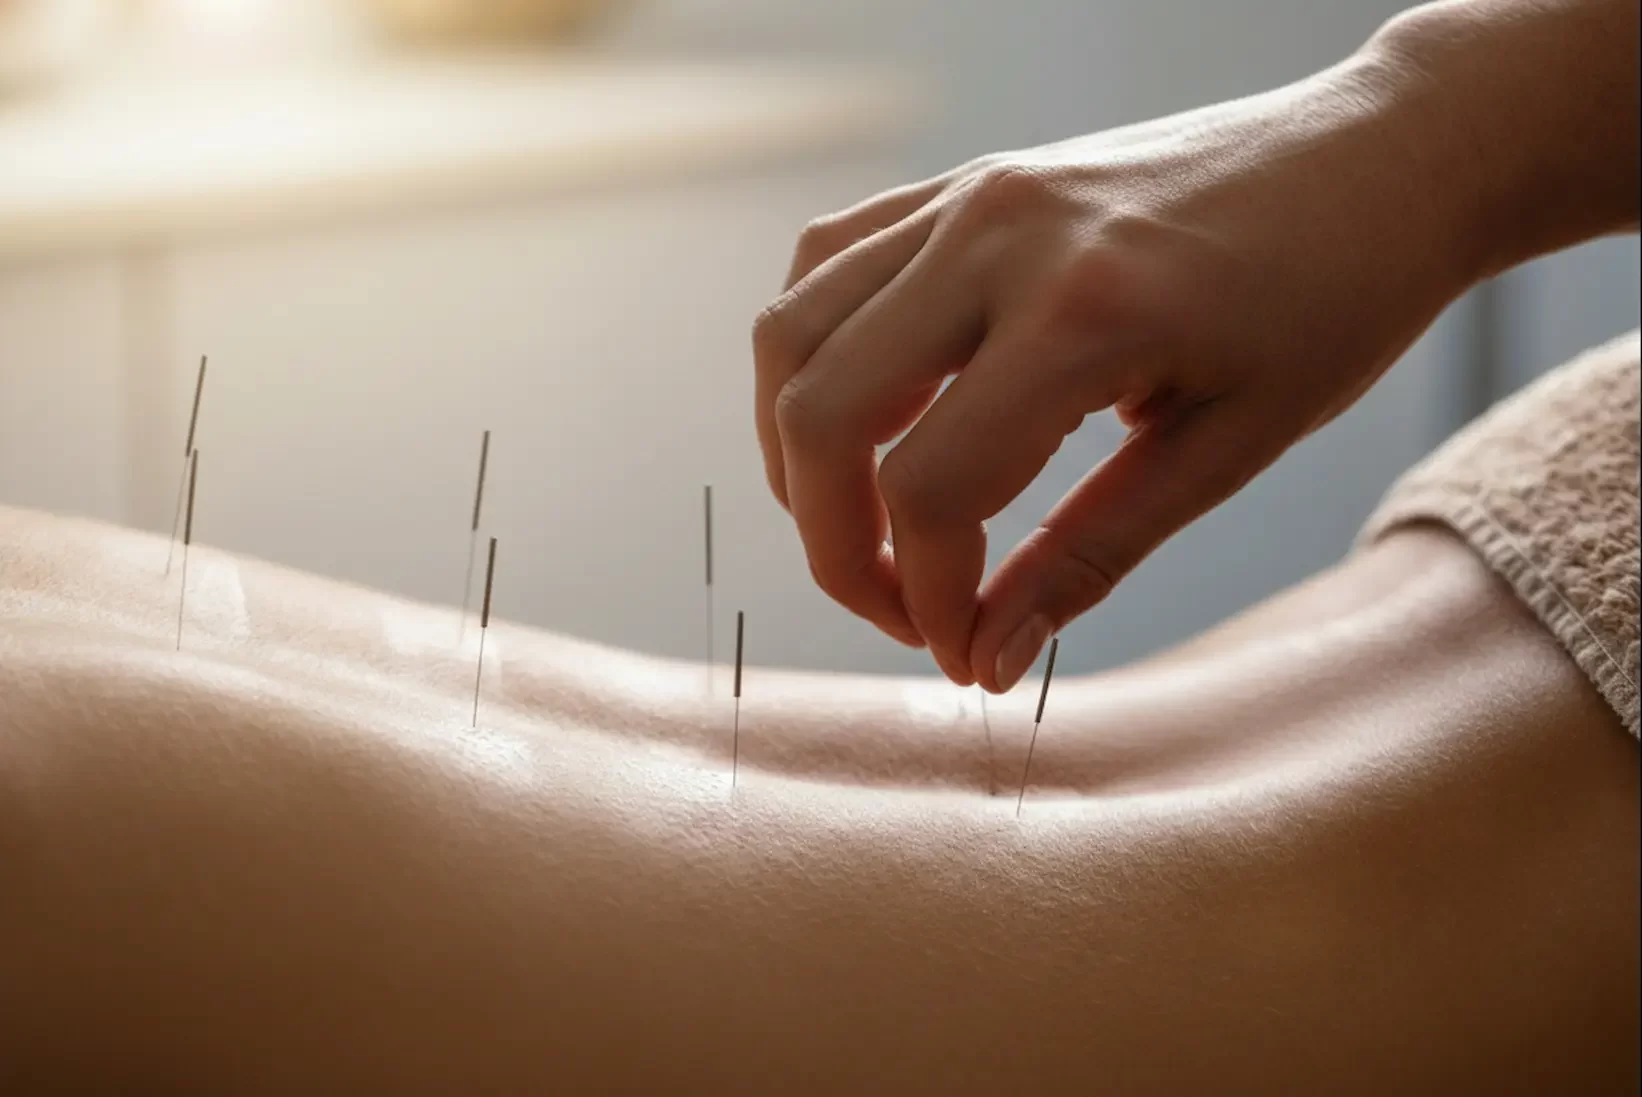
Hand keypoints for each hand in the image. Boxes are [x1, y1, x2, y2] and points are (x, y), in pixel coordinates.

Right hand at [753, 52, 1478, 691]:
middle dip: (834, 546)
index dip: (926, 598)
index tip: (962, 655)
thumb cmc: (1335, 298)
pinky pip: (829, 262)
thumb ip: (1089, 557)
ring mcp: (968, 195)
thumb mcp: (1231, 449)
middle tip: (899, 609)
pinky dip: (816, 352)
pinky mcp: (963, 181)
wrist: (1377, 158)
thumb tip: (984, 658)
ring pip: (793, 333)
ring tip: (864, 524)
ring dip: (799, 452)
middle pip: (821, 412)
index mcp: (1084, 310)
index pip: (930, 487)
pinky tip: (869, 411)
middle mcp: (997, 236)